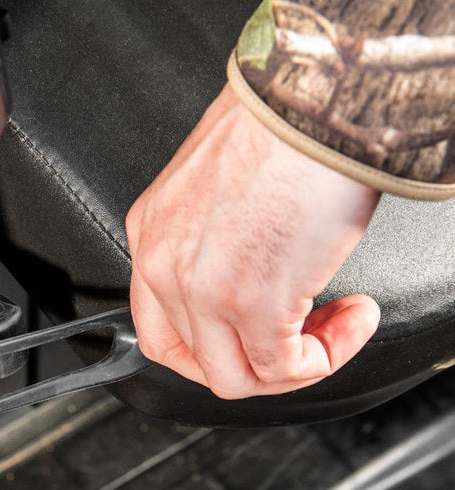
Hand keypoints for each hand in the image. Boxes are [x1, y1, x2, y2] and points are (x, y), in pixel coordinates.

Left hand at [125, 85, 381, 398]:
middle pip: (195, 360)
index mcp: (150, 234)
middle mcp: (163, 266)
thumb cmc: (282, 123)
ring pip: (235, 378)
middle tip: (305, 334)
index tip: (252, 337)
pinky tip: (352, 317)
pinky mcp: (253, 305)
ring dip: (294, 366)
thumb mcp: (218, 185)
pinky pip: (282, 369)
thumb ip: (214, 237)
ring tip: (336, 325)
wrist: (314, 99)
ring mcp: (203, 292)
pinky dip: (324, 357)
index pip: (159, 329)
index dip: (209, 350)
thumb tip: (253, 272)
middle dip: (257, 360)